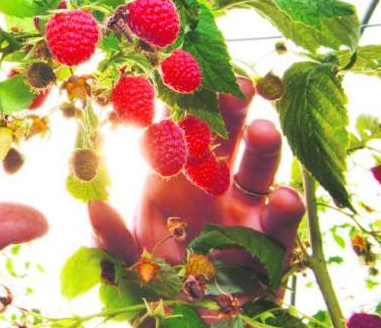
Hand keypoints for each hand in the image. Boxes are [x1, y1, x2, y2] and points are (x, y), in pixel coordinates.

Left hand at [89, 78, 304, 276]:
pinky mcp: (269, 242)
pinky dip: (285, 211)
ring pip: (257, 170)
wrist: (187, 315)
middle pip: (223, 137)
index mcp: (171, 175)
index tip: (178, 76)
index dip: (177, 106)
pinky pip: (279, 224)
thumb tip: (95, 209)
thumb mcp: (126, 259)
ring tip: (262, 131)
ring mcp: (242, 208)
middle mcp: (211, 182)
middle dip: (229, 109)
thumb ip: (112, 238)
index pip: (175, 132)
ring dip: (262, 147)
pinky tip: (285, 199)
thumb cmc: (152, 277)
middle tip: (233, 85)